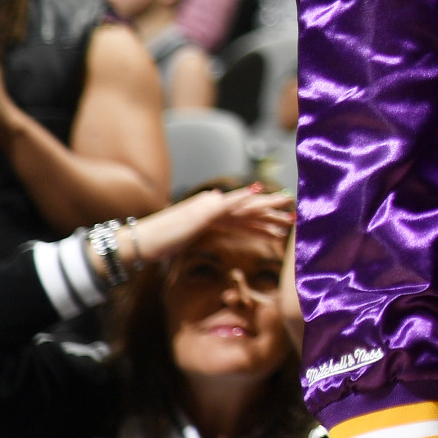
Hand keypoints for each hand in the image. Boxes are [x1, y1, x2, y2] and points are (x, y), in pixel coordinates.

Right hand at [126, 182, 295, 268]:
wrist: (142, 242)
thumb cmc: (161, 243)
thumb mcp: (188, 238)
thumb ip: (202, 229)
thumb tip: (214, 222)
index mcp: (211, 214)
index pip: (243, 217)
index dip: (263, 219)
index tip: (282, 223)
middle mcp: (212, 207)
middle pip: (248, 209)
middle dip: (272, 212)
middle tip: (295, 213)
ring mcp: (207, 208)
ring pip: (244, 207)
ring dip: (267, 208)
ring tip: (288, 213)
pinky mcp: (202, 213)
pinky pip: (227, 205)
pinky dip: (243, 198)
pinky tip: (259, 194)